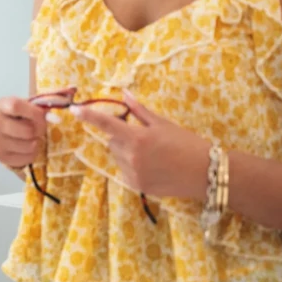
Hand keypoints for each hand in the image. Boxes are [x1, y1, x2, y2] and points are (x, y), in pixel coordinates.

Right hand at [0, 96, 48, 170]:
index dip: (34, 113)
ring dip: (35, 143)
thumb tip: (55, 119)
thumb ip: (43, 109)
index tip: (43, 116)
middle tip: (39, 130)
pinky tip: (26, 148)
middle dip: (39, 131)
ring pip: (29, 146)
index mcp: (2, 105)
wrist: (7, 132)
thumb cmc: (22, 117)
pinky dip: (32, 154)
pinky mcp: (0, 155)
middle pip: (27, 130)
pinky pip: (27, 158)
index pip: (16, 106)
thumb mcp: (31, 107)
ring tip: (31, 138)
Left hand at [71, 91, 210, 198]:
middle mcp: (131, 157)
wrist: (206, 173)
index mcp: (137, 138)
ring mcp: (132, 174)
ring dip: (127, 153)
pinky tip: (153, 167)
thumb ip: (139, 111)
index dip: (89, 116)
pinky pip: (124, 171)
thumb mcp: (163, 124)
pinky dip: (132, 166)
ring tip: (153, 155)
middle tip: (145, 139)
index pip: (106, 124)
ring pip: (117, 157)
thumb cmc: (187, 144)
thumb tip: (124, 94)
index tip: (74, 109)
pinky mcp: (136, 186)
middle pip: (112, 141)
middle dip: (122, 137)